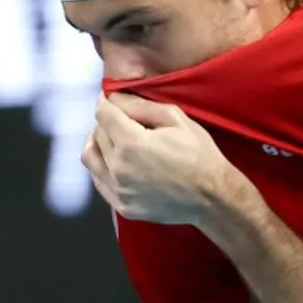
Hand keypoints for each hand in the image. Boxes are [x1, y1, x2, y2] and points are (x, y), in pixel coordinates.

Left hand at [82, 93, 243, 225]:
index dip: (106, 101)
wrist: (212, 197)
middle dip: (105, 121)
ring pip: (90, 157)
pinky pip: (98, 180)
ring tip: (111, 138)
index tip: (110, 98)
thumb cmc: (199, 155)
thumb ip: (140, 106)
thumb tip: (114, 97)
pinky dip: (101, 166)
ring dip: (97, 142)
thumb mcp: (176, 119)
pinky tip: (115, 161)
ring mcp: (118, 189)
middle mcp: (119, 167)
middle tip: (119, 117)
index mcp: (131, 143)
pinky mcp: (121, 205)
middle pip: (97, 133)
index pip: (103, 113)